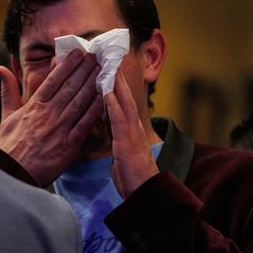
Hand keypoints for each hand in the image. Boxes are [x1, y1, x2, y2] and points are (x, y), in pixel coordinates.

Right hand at [0, 50, 102, 185]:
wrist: (14, 172)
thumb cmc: (11, 144)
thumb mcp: (7, 115)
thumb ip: (8, 90)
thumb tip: (1, 68)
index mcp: (35, 106)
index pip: (54, 80)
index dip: (68, 64)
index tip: (79, 53)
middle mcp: (49, 114)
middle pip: (70, 87)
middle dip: (84, 69)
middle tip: (96, 56)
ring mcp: (60, 129)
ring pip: (80, 101)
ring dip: (92, 84)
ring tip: (102, 70)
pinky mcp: (69, 145)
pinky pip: (85, 123)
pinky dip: (95, 109)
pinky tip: (104, 97)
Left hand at [105, 71, 158, 198]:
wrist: (146, 195)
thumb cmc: (133, 177)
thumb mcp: (122, 152)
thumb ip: (117, 136)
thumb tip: (107, 124)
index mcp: (130, 130)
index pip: (122, 102)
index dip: (116, 84)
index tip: (108, 67)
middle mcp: (133, 128)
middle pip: (124, 97)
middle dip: (117, 77)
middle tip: (109, 57)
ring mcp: (132, 135)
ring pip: (123, 104)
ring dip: (116, 85)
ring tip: (108, 66)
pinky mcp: (127, 145)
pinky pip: (119, 122)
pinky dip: (113, 106)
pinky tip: (107, 93)